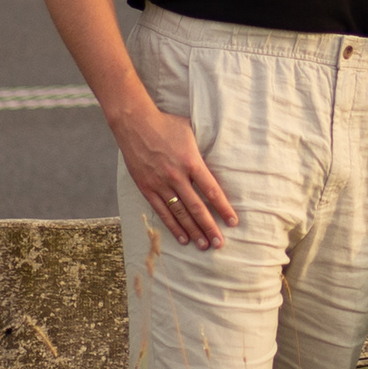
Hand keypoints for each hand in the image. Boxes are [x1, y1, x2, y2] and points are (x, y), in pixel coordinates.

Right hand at [113, 102, 238, 248]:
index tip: (233, 222)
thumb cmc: (167, 125)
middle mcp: (176, 175)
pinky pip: (162, 211)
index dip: (223, 208)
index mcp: (191, 161)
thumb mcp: (191, 131)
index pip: (211, 190)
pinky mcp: (146, 187)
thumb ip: (204, 148)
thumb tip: (222, 156)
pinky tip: (183, 237)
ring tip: (204, 245)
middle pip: (197, 207)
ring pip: (179, 213)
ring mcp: (160, 183)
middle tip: (220, 244)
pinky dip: (173, 226)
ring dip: (193, 230)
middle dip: (210, 227)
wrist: (135, 123)